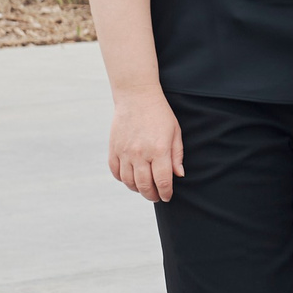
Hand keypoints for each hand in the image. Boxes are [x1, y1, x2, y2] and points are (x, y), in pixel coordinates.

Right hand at [110, 87, 183, 201]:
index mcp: (159, 149)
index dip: (165, 193)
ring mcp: (125, 152)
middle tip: (156, 196)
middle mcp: (140, 153)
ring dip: (137, 189)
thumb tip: (178, 176)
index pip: (162, 181)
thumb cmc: (159, 114)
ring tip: (144, 188)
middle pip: (144, 185)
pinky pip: (116, 172)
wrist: (137, 96)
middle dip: (152, 195)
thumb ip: (177, 155)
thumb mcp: (175, 132)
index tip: (167, 196)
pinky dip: (122, 179)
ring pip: (129, 182)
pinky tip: (130, 178)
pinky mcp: (114, 148)